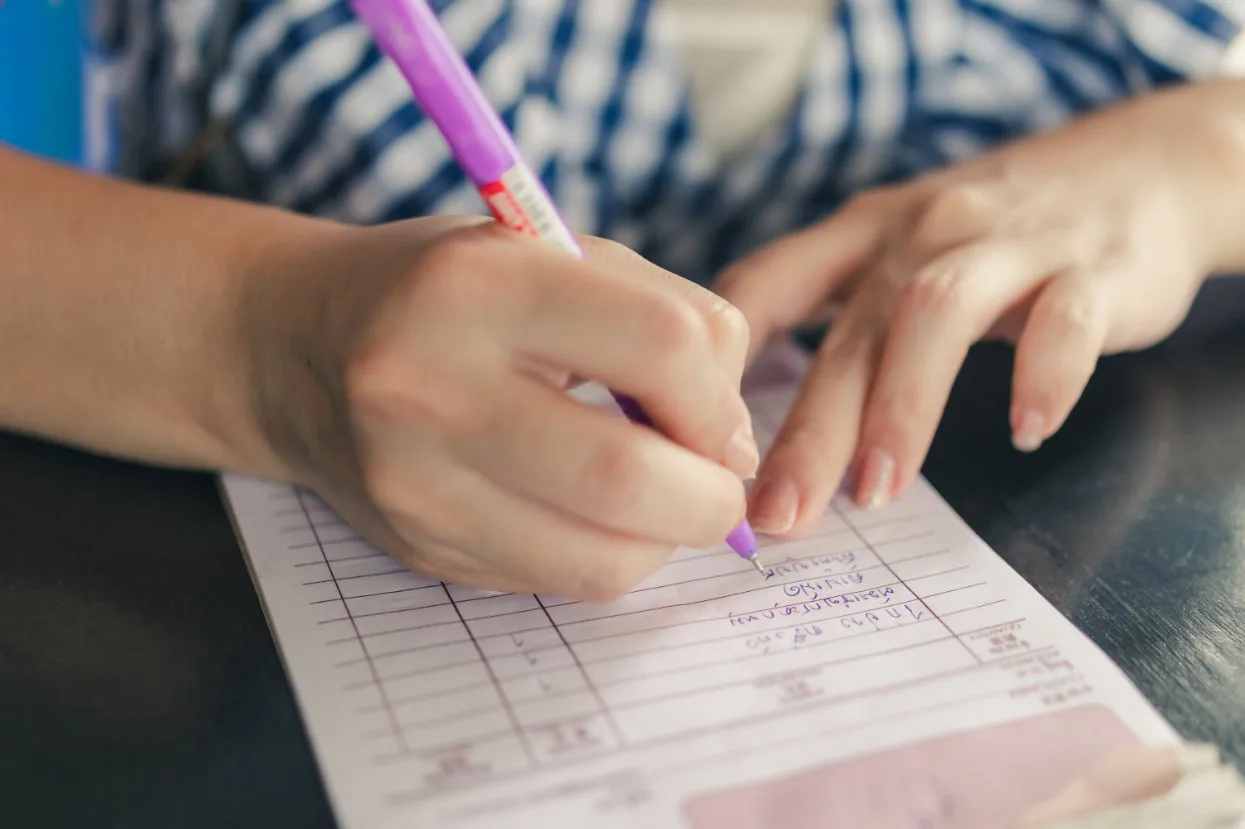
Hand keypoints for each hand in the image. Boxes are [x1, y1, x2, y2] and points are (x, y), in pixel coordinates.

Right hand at [244, 217, 755, 600]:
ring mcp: (418, 485)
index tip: (716, 409)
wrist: (296, 346)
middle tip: (716, 479)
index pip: (660, 347)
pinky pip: (560, 582)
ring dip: (667, 538)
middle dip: (712, 495)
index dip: (719, 393)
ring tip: (658, 492)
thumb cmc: (446, 288)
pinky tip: (594, 509)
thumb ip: (670, 315)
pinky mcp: (422, 548)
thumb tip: (737, 443)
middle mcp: (433, 390)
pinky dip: (610, 555)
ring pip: (603, 560)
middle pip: (630, 478)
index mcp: (478, 285)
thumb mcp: (552, 251)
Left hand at [717, 80, 1244, 534]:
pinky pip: (1064, 321)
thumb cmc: (991, 233)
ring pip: (936, 315)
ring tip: (877, 490)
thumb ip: (830, 312)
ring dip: (903, 406)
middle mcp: (922, 232)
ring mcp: (1007, 245)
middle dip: (808, 427)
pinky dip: (1045, 375)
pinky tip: (1028, 430)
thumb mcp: (895, 248)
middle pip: (850, 330)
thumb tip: (743, 410)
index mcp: (860, 236)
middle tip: (776, 513)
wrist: (1138, 169)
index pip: (764, 285)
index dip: (717, 362)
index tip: (691, 444)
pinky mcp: (1091, 268)